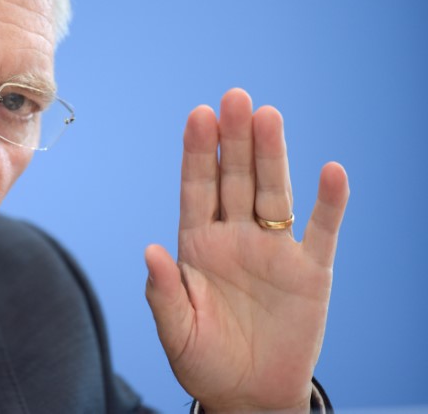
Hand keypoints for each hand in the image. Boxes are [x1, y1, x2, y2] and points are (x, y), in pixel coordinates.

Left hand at [145, 88, 348, 411]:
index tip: (198, 115)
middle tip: (235, 97)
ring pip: (274, 193)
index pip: (197, 188)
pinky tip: (331, 171)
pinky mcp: (310, 272)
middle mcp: (235, 236)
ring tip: (269, 116)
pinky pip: (321, 232)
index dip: (199, 153)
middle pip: (236, 179)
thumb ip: (164, 293)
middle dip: (235, 140)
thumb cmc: (204, 360)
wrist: (248, 393)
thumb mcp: (177, 332)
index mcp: (198, 244)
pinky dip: (328, 204)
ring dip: (273, 156)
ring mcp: (273, 250)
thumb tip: (151, 251)